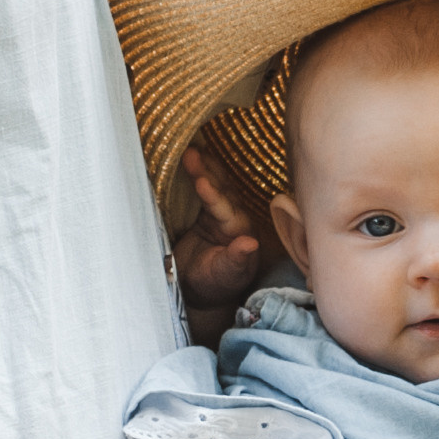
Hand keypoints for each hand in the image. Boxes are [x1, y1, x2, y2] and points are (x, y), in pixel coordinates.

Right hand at [172, 140, 263, 313]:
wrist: (203, 289)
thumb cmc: (215, 285)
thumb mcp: (225, 275)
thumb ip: (236, 259)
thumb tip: (250, 243)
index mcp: (239, 231)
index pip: (225, 210)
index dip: (213, 196)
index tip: (201, 182)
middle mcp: (233, 216)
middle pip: (220, 189)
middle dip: (206, 171)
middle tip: (189, 153)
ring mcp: (220, 210)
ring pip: (213, 183)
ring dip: (202, 165)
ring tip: (188, 148)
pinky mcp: (207, 209)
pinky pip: (203, 185)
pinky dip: (198, 170)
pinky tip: (189, 153)